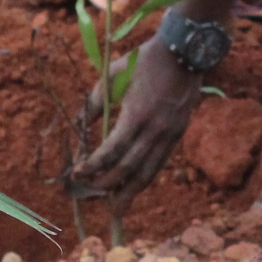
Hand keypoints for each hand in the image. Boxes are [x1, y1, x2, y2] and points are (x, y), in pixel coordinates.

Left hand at [71, 33, 203, 201]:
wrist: (183, 52)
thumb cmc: (143, 61)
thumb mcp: (112, 76)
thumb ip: (94, 103)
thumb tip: (81, 126)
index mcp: (136, 114)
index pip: (111, 151)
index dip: (93, 166)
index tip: (77, 172)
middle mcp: (155, 129)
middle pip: (129, 168)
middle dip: (107, 184)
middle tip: (90, 190)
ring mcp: (170, 133)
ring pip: (149, 172)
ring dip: (130, 192)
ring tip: (117, 208)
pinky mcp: (179, 133)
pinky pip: (161, 162)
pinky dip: (146, 177)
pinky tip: (135, 185)